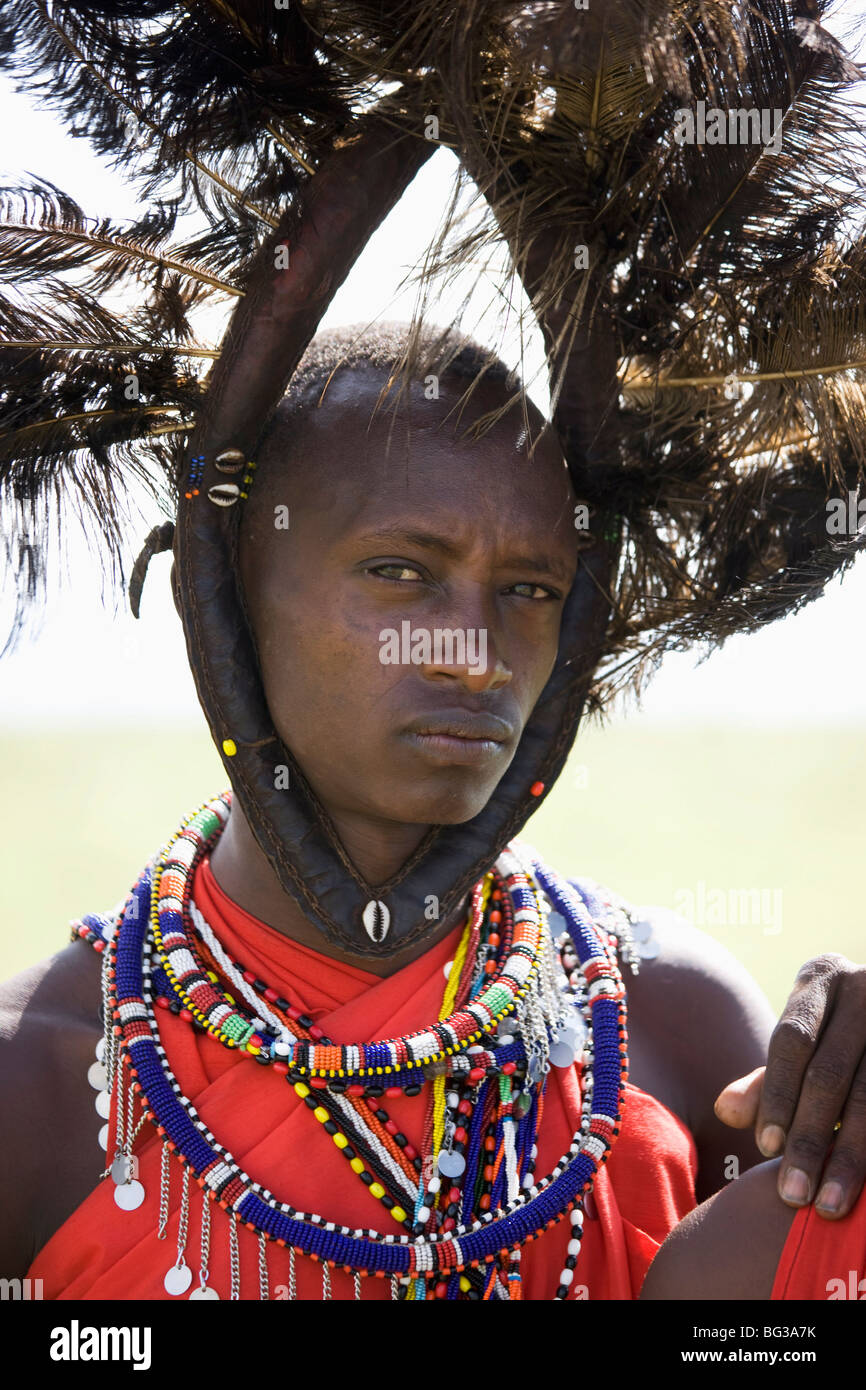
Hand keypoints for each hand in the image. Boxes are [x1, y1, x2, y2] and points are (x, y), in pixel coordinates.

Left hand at [714, 953, 865, 1218]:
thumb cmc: (837, 1034)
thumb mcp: (802, 1043)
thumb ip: (767, 1081)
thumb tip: (725, 1112)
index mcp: (821, 977)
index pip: (792, 1041)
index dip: (778, 1095)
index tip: (765, 1147)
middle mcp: (863, 987)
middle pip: (830, 1074)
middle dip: (809, 1138)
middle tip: (792, 1194)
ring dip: (849, 1157)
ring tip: (828, 1204)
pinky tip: (863, 1187)